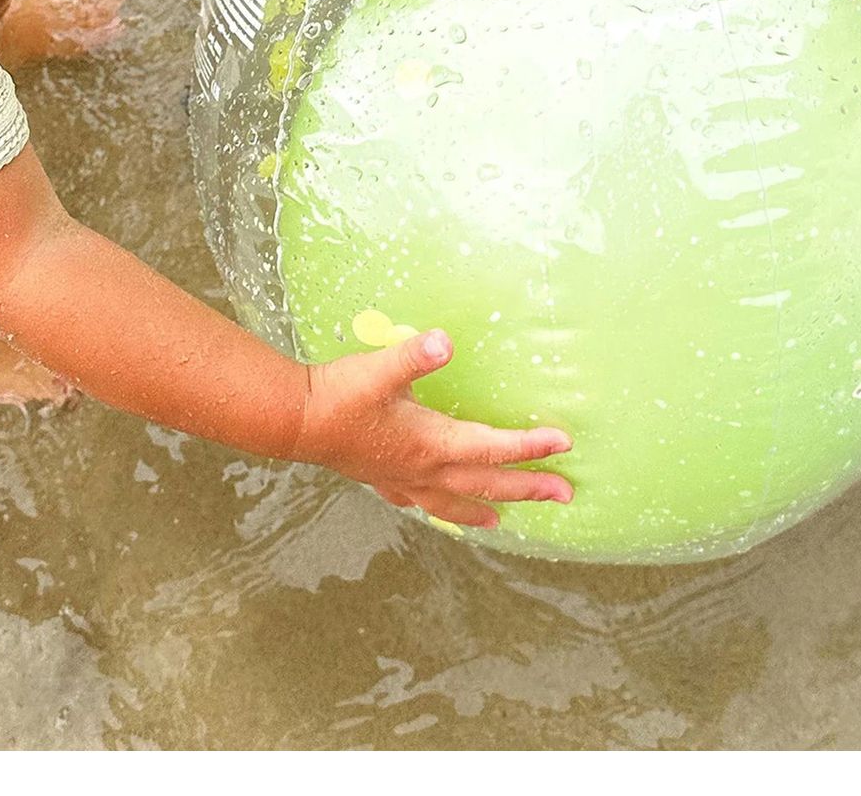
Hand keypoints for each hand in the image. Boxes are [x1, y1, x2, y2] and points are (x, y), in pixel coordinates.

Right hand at [292, 329, 573, 528]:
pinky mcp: (380, 478)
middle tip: (564, 494)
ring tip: (504, 520)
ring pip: (453, 502)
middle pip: (486, 483)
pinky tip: (431, 505)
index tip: (564, 444)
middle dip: (528, 487)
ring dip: (484, 509)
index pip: (493, 447)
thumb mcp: (381, 368)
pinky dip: (437, 507)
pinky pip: (418, 501)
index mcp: (432, 442)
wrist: (296, 421)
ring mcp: (402, 479)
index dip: (531, 446)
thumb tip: (445, 340)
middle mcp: (424, 469)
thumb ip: (416, 355)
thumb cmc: (340, 395)